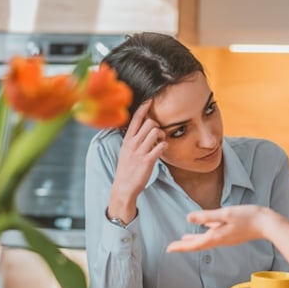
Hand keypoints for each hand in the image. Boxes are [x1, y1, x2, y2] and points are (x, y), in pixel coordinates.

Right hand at [108, 101, 166, 220]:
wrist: (123, 187)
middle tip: (157, 136)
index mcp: (127, 139)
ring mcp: (140, 151)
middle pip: (150, 122)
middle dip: (157, 126)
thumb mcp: (126, 151)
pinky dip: (164, 146)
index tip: (151, 100)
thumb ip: (133, 139)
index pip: (136, 118)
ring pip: (156, 132)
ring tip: (160, 144)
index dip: (144, 107)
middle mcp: (133, 143)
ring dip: (162, 136)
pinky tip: (162, 150)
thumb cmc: (127, 169)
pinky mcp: (148, 160)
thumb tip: (143, 130)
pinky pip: (161, 146)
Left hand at [167, 205, 279, 251]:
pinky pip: (215, 235)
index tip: (168, 249)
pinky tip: (206, 228)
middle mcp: (220, 239)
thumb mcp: (226, 214)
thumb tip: (188, 218)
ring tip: (184, 239)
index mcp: (216, 236)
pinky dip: (206, 233)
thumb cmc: (249, 217)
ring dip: (194, 240)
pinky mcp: (233, 234)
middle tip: (172, 247)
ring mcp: (227, 237)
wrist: (268, 224)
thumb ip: (207, 216)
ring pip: (206, 240)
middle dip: (184, 245)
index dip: (181, 247)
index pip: (194, 244)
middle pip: (199, 244)